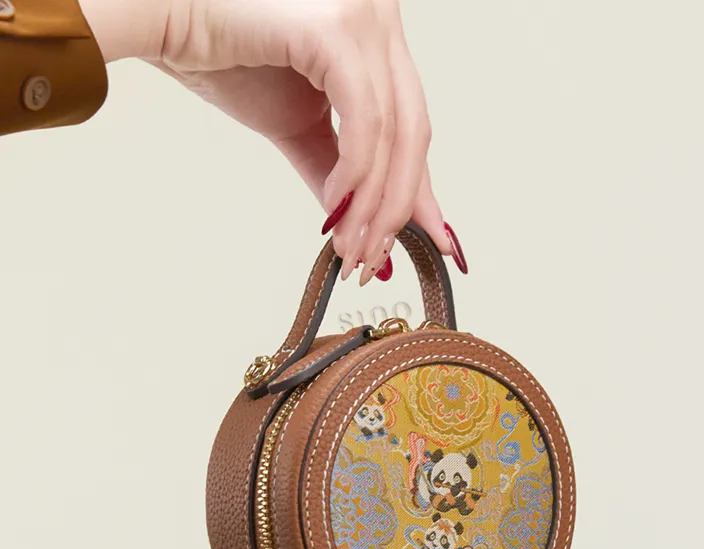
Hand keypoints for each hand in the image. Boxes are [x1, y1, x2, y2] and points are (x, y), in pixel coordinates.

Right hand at [81, 0, 466, 283]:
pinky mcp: (336, 31)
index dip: (421, 190)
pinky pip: (364, 121)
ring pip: (394, 133)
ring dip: (374, 204)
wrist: (164, 21)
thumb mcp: (298, 128)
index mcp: (377, 42)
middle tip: (376, 260)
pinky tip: (337, 207)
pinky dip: (356, 173)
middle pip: (414, 133)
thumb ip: (336, 173)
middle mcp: (381, 21)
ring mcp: (363, 20)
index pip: (412, 126)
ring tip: (353, 249)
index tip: (431, 241)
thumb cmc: (226, 58)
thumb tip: (359, 224)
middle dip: (398, 208)